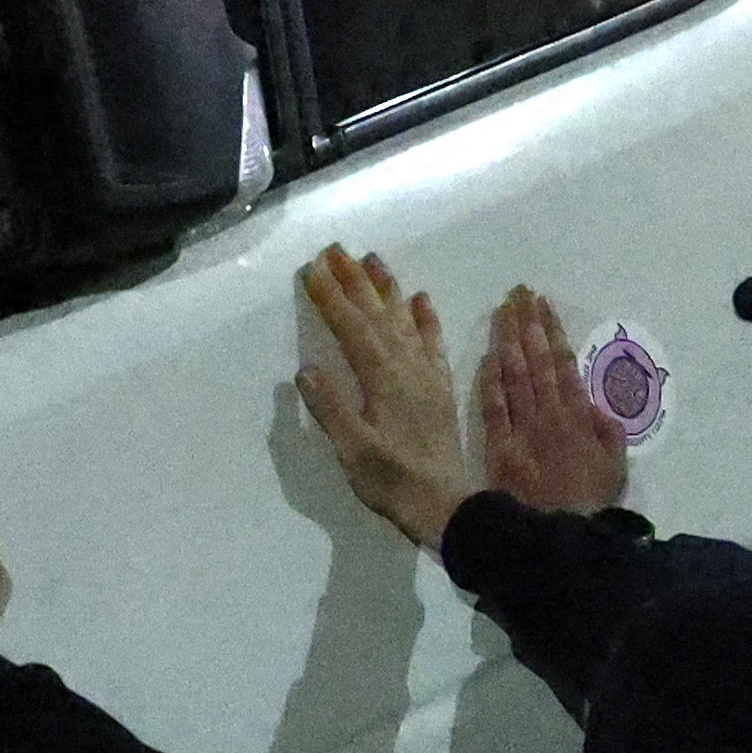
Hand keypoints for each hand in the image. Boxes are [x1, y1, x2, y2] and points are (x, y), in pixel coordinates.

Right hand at [292, 246, 481, 550]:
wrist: (445, 503)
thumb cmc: (392, 481)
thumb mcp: (353, 451)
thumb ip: (332, 409)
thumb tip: (306, 370)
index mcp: (382, 379)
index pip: (351, 328)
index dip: (330, 297)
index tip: (311, 269)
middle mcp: (406, 367)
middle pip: (377, 314)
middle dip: (354, 280)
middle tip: (335, 249)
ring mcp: (426, 375)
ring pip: (405, 319)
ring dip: (388, 288)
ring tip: (373, 259)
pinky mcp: (439, 387)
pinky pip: (433, 342)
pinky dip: (425, 318)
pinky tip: (420, 299)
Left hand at [474, 287, 633, 517]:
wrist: (560, 536)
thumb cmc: (590, 502)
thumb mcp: (614, 466)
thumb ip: (608, 432)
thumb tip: (597, 402)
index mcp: (579, 416)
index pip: (563, 363)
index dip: (551, 330)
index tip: (542, 304)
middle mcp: (551, 414)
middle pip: (536, 360)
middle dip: (527, 324)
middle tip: (517, 293)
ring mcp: (525, 429)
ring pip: (515, 376)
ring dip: (508, 341)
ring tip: (502, 311)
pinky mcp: (501, 447)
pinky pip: (495, 408)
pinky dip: (491, 380)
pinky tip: (488, 356)